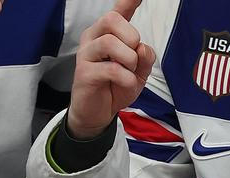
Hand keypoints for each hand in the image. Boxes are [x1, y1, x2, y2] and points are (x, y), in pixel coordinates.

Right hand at [67, 0, 154, 139]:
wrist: (97, 113)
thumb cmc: (115, 87)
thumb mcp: (138, 72)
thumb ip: (145, 57)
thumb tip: (142, 47)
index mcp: (106, 34)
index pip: (117, 11)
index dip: (128, 1)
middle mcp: (93, 39)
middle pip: (111, 19)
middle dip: (131, 36)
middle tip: (133, 56)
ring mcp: (86, 55)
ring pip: (109, 41)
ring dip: (128, 58)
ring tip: (128, 71)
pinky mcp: (84, 73)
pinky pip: (110, 68)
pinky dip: (125, 77)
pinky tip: (126, 83)